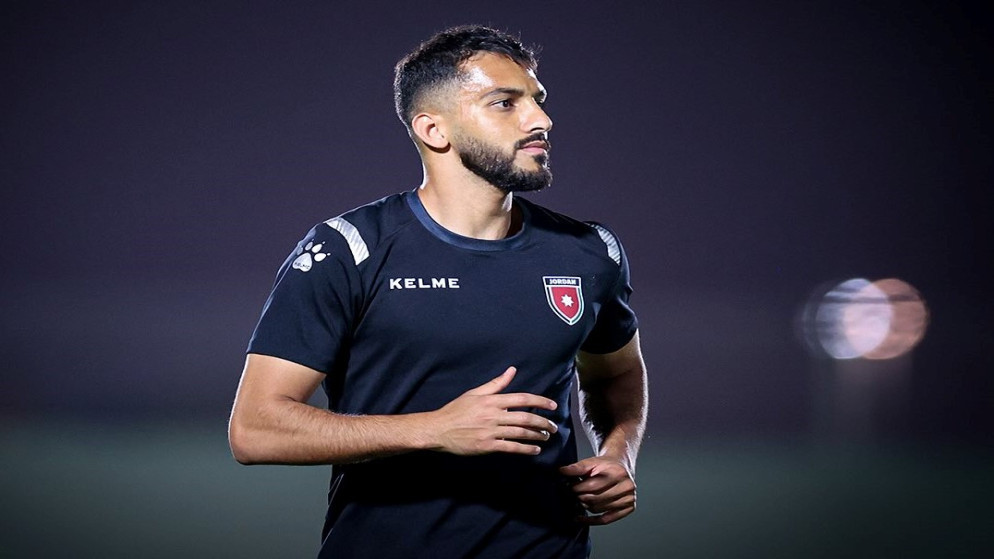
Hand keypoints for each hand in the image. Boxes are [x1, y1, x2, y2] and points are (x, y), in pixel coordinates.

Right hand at [429, 367, 557, 455]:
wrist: (438, 429)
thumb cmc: (456, 410)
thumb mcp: (475, 393)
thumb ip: (496, 384)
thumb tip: (512, 370)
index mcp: (492, 401)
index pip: (522, 398)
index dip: (540, 401)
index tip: (552, 405)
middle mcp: (493, 415)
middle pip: (525, 417)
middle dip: (543, 422)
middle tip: (553, 427)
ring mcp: (491, 431)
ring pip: (520, 433)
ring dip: (536, 435)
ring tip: (545, 437)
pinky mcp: (487, 446)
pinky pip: (511, 447)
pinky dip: (525, 449)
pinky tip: (535, 450)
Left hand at [560, 456, 635, 524]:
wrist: (621, 466)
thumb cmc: (605, 465)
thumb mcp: (592, 462)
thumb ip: (577, 467)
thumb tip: (562, 471)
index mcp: (618, 473)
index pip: (592, 486)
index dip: (577, 488)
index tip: (569, 486)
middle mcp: (627, 486)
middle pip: (595, 499)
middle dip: (580, 497)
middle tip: (573, 493)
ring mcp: (629, 498)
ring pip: (598, 509)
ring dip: (585, 506)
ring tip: (580, 499)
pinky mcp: (629, 508)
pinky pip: (606, 519)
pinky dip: (591, 521)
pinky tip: (580, 518)